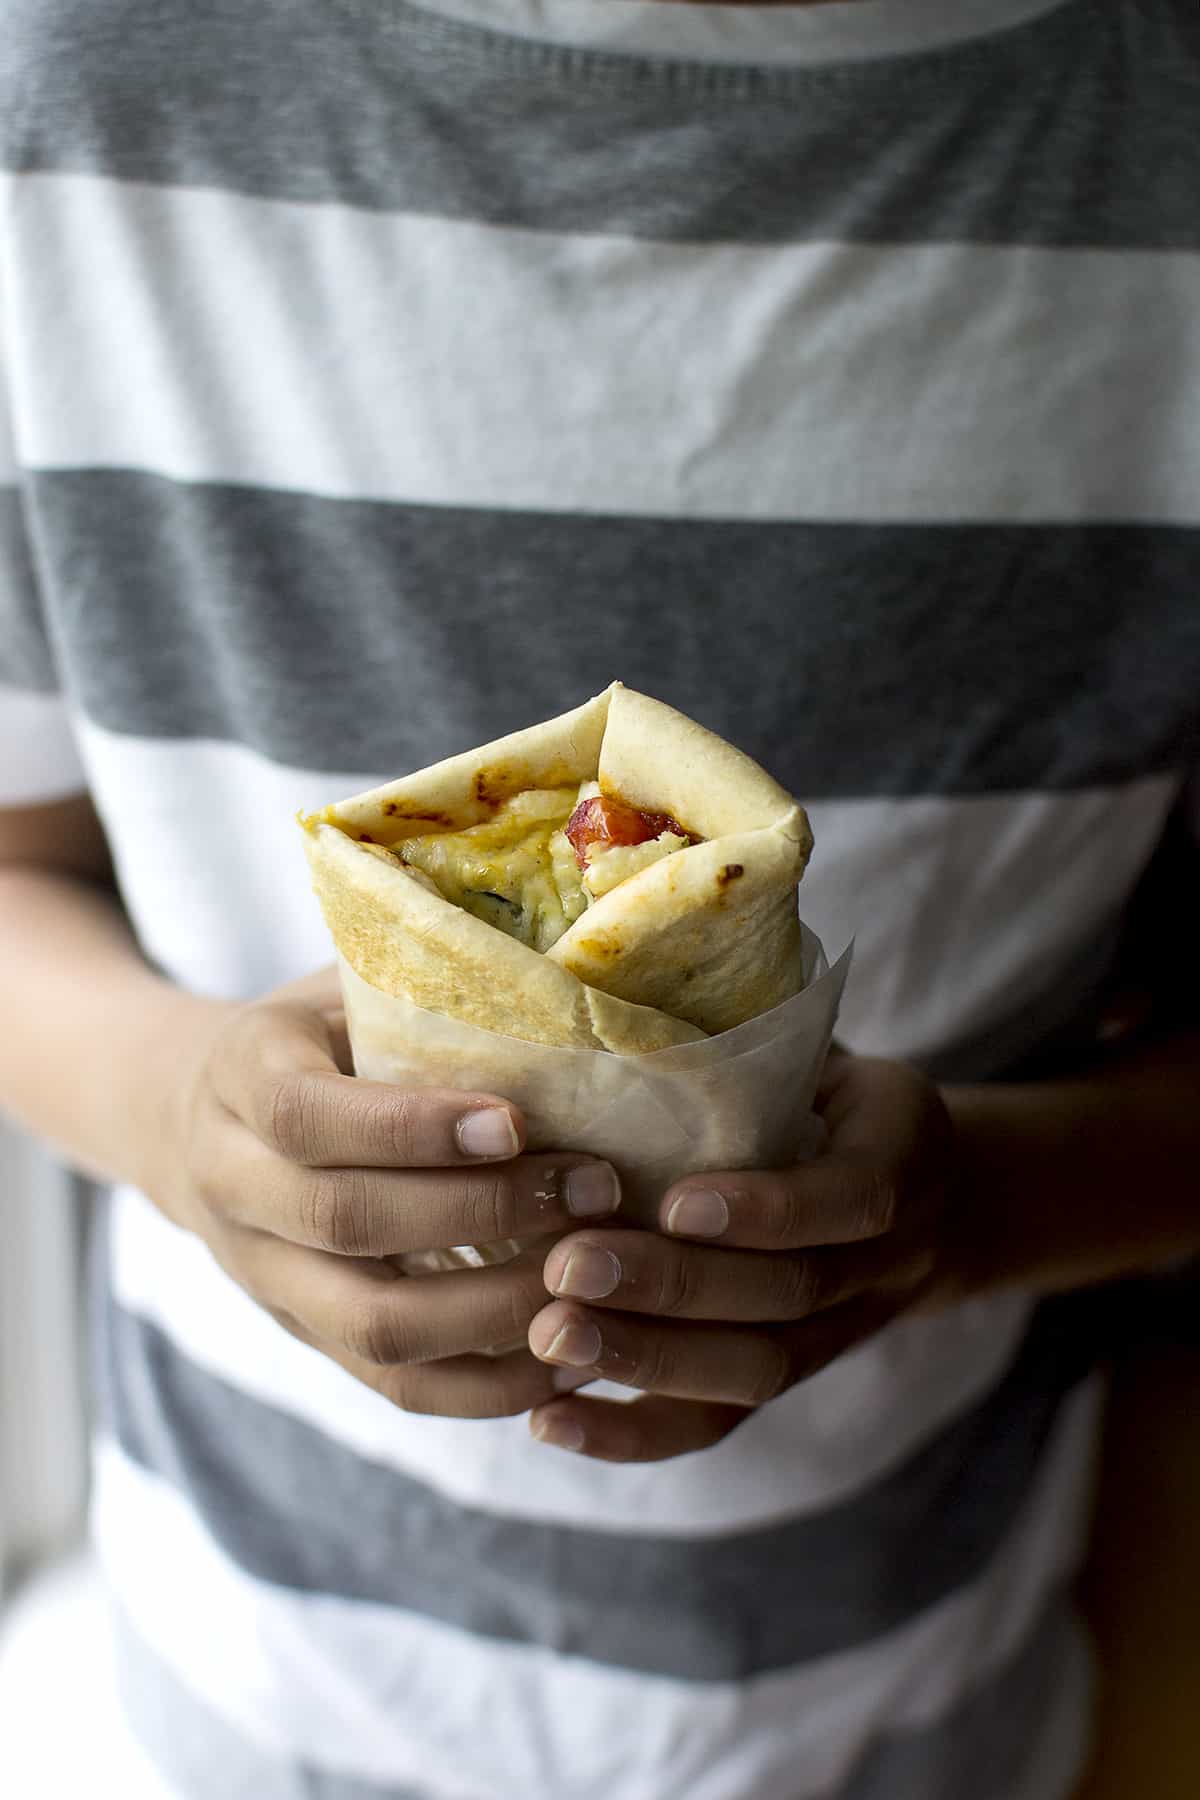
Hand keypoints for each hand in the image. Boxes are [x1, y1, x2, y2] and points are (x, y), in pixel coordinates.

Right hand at [142, 967, 619, 1418]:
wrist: (195, 1116)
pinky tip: (570, 1355)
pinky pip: (395, 1386)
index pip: (309, 1116)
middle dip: (484, 1212)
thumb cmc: (314, 1032)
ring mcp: (265, 1275)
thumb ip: (418, 983)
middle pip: (348, 1222)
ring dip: (496, 1312)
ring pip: (373, 1324)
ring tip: (596, 1278)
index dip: (412, 1127)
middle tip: (596, 1189)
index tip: (517, 1122)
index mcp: (241, 1076)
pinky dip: (488, 1385)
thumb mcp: (339, 984)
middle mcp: (235, 1185)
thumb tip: (562, 970)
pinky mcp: (308, 1337)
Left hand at [526, 1050, 957, 1461]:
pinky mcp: (787, 1376)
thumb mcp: (822, 1046)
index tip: (677, 1201)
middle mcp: (885, 1258)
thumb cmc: (834, 1089)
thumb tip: (626, 978)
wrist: (930, 1191)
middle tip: (568, 1267)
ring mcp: (839, 1330)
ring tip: (549, 1336)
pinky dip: (635, 1430)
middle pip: (785, 1297)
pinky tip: (552, 1421)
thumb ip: (754, 1035)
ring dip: (646, 1357)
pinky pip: (721, 1423)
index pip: (848, 1198)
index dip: (769, 1208)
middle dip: (674, 1289)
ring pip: (751, 1369)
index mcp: (901, 1156)